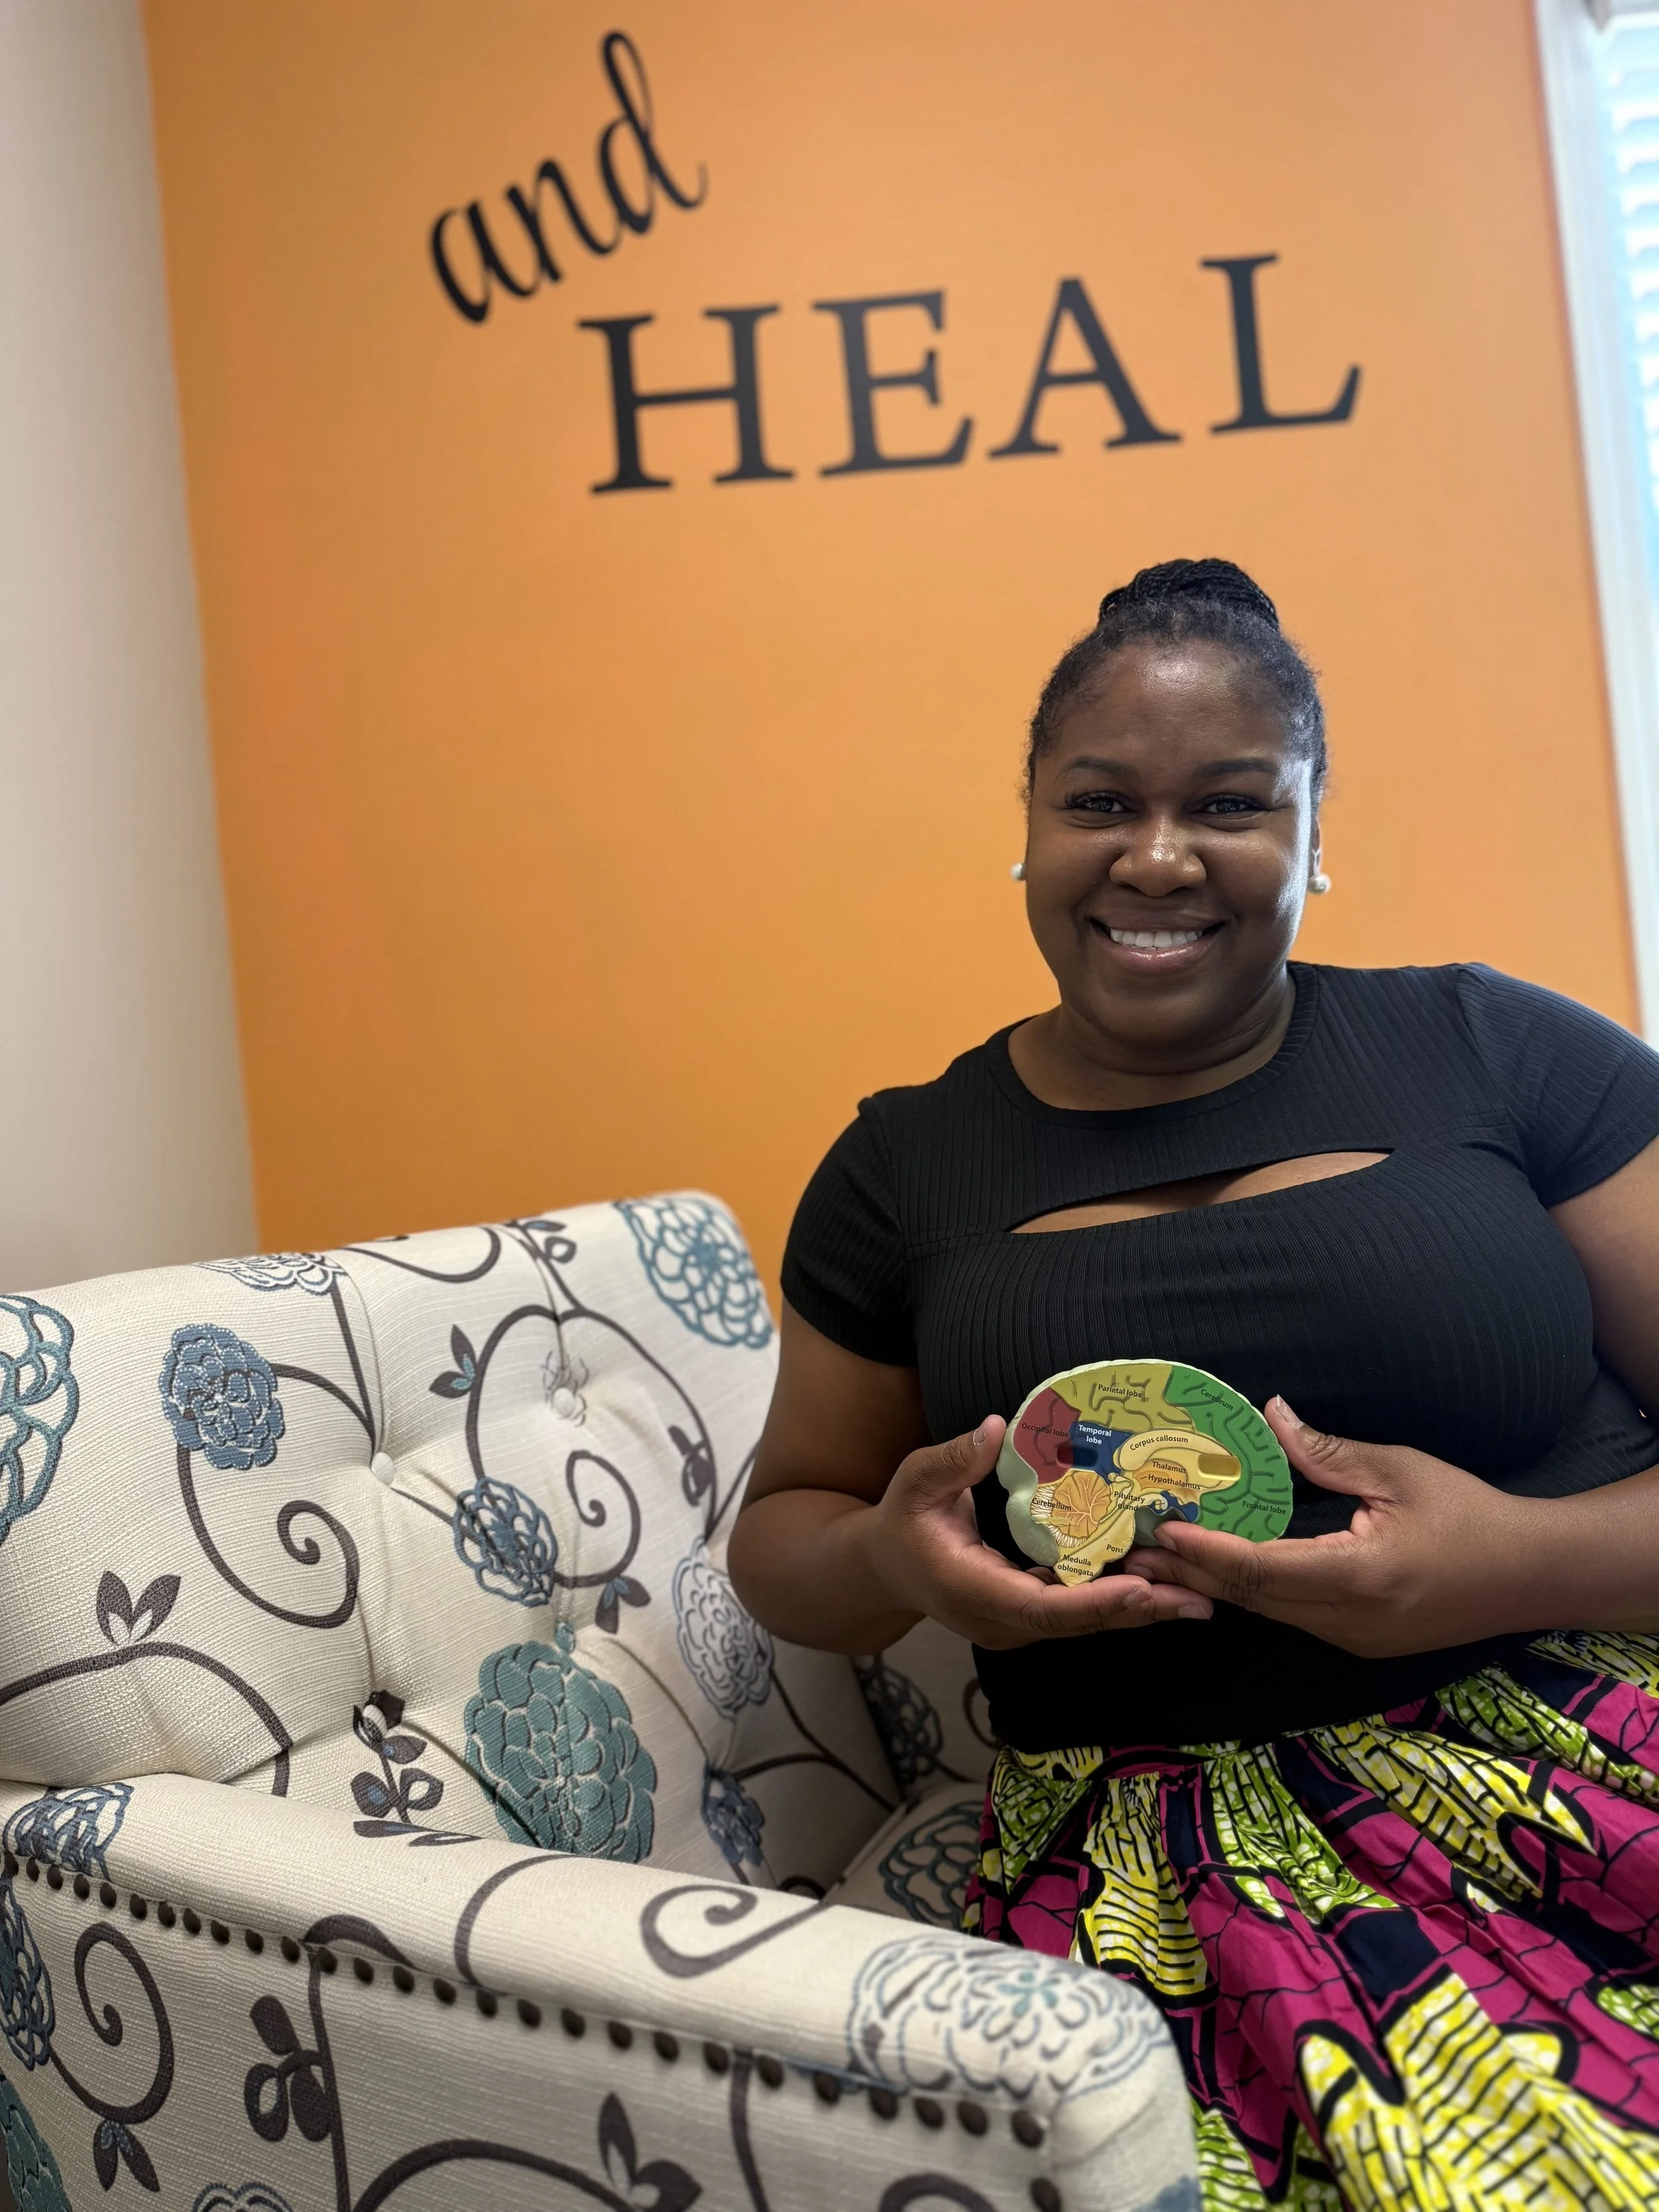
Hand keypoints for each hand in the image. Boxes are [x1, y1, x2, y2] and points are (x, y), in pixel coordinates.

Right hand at [860, 1416, 1213, 1650]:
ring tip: (1197, 1595)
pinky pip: (1077, 1612)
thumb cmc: (902, 1520)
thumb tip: (995, 1428)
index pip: (1041, 1609)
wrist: (886, 1568)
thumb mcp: (915, 1481)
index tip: (1142, 1588)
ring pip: (1082, 1623)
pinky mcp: (1028, 1618)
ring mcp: (1015, 1627)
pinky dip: (1118, 1600)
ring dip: (1138, 1610)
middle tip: (1197, 1597)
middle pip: (1076, 1624)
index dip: (1093, 1602)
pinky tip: (1161, 1584)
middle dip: (1138, 1611)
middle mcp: (999, 1622)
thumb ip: (953, 1460)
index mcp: (972, 1591)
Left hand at [1125, 1399, 1549, 1657]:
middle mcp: (1348, 1621)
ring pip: (1267, 1614)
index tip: (1161, 1527)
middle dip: (1189, 1573)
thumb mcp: (1400, 1471)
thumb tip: (1267, 1414)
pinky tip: (1217, 1571)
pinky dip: (1249, 1593)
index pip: (1260, 1569)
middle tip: (1132, 1548)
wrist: (1532, 1575)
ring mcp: (1354, 1640)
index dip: (1205, 1550)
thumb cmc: (1470, 1515)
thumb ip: (1325, 1452)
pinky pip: (1291, 1618)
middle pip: (1251, 1599)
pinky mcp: (1360, 1643)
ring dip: (1213, 1585)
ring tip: (1158, 1560)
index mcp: (1358, 1578)